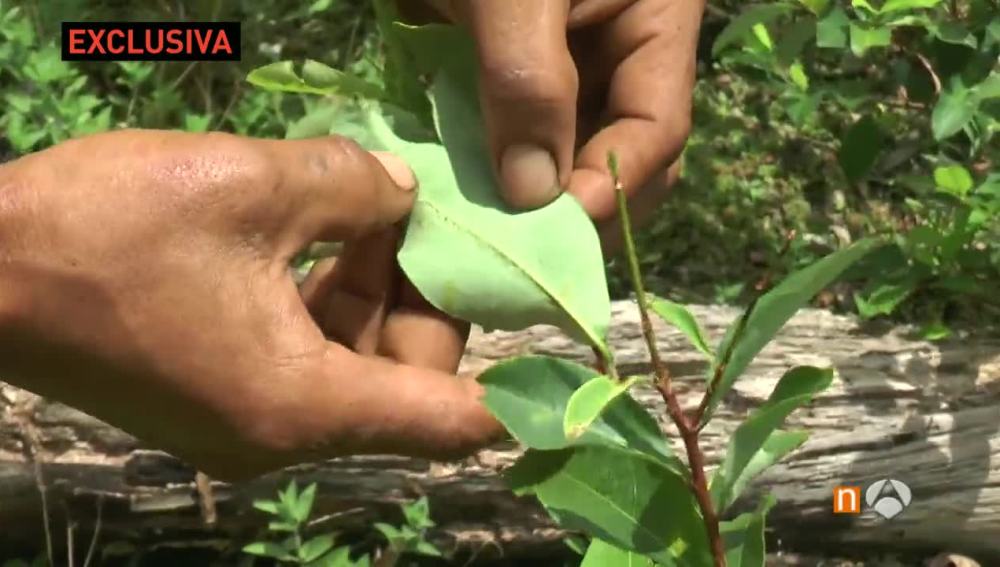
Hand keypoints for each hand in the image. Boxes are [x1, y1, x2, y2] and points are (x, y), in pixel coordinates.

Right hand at [0, 130, 502, 480]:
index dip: (512, 389)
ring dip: (378, 290)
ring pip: (355, 362)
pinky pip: (306, 354)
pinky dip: (329, 300)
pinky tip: (332, 233)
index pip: (446, 418)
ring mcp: (246, 417)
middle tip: (440, 221)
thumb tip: (401, 194)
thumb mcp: (251, 187)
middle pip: (405, 379)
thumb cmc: (108, 230)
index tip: (560, 350)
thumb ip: (352, 187)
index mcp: (305, 402)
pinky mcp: (217, 392)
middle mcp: (284, 431)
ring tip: (386, 213)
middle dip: (429, 298)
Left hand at [408, 0, 703, 249]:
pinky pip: (507, 135)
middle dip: (574, 208)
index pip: (657, 127)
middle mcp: (614, 54)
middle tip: (520, 256)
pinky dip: (483, 170)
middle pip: (617, 155)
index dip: (613, 184)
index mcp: (651, 22)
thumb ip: (529, 83)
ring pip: (560, 155)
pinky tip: (456, 198)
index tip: (556, 228)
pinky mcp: (506, 73)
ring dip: (524, 200)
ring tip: (483, 239)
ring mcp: (560, 67)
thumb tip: (533, 197)